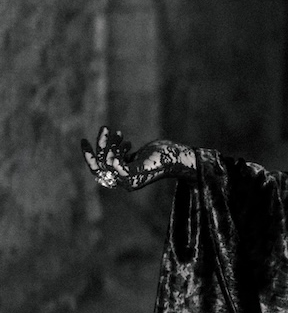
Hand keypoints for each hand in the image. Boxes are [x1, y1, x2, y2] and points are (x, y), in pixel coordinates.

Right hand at [80, 126, 195, 190]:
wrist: (178, 158)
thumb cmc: (160, 155)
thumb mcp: (137, 155)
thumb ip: (122, 155)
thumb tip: (110, 146)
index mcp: (123, 180)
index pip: (98, 172)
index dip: (89, 157)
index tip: (84, 140)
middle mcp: (124, 184)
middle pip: (99, 168)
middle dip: (99, 147)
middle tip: (104, 128)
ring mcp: (129, 181)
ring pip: (107, 164)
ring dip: (110, 145)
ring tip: (119, 133)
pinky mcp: (135, 175)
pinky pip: (115, 164)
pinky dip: (116, 150)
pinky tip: (126, 141)